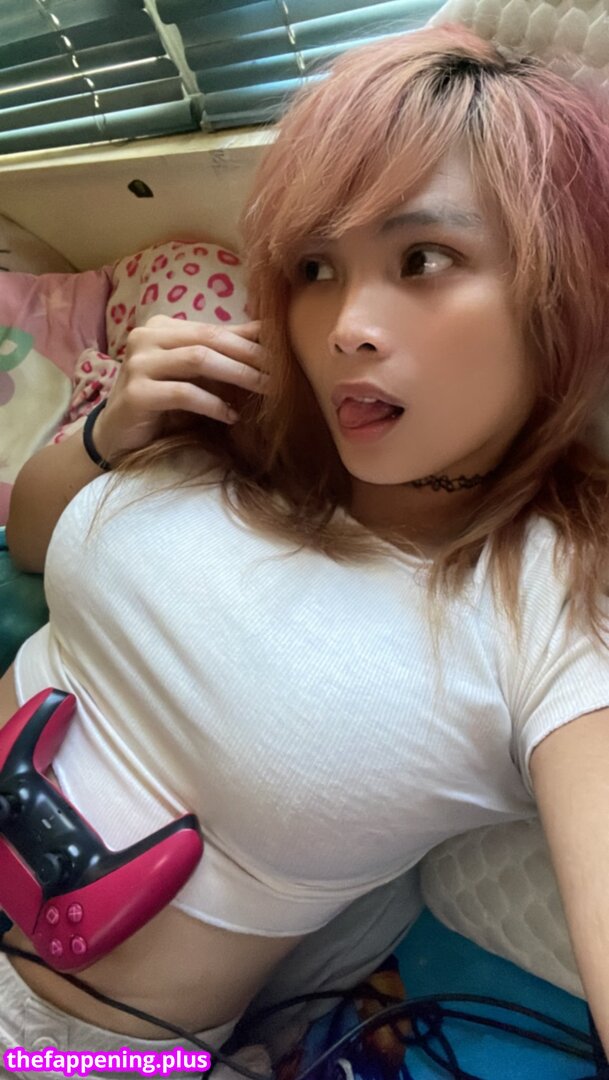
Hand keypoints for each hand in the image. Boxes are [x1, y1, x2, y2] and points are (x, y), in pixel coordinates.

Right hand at [92, 316, 267, 462]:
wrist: (117, 436)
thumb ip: (223, 354)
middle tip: (282, 374)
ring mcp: (137, 363)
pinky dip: (212, 404)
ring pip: (198, 359)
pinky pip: (183, 393)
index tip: (285, 355)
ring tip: (265, 391)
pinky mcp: (135, 393)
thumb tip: (269, 333)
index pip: (216, 329)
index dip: (252, 341)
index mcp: (162, 328)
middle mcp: (146, 337)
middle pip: (210, 339)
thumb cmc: (162, 405)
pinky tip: (231, 416)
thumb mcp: (195, 376)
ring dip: (238, 375)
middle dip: (251, 356)